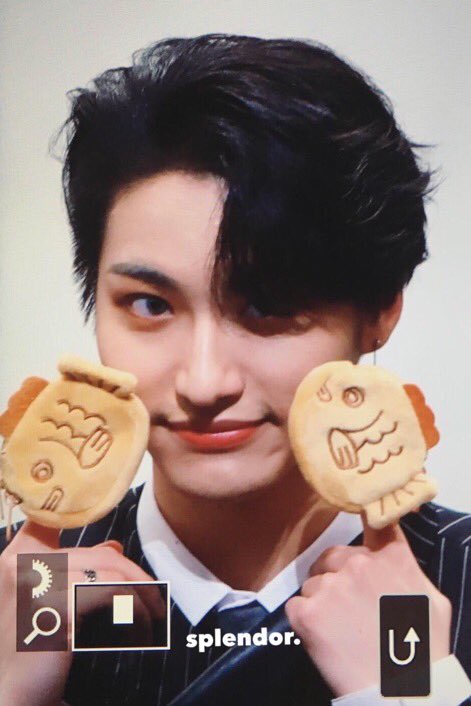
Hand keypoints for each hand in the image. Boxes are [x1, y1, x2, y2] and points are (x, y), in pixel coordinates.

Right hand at [0, 521, 162, 705]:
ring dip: (139, 597)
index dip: (81, 511)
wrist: (12, 696)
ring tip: (150, 617)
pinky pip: (109, 596)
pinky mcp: (53, 605)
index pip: (49, 518)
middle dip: (135, 577)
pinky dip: (131, 612)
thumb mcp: (47, 603)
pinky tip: (137, 630)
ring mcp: (35, 582)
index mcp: (16, 557)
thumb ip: (75, 571)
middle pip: (99, 556)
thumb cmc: (30, 651)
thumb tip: (114, 547)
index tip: (113, 532)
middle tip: (154, 598)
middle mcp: (21, 564)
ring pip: (109, 574)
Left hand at [285, 515, 451, 696]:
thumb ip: (407, 568)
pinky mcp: (307, 613)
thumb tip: (393, 554)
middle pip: (333, 556)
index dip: (363, 509)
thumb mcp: (431, 601)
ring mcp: (331, 587)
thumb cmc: (421, 653)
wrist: (400, 694)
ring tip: (341, 629)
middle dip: (335, 575)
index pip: (374, 520)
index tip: (354, 502)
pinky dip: (306, 620)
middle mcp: (359, 564)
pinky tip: (324, 637)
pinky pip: (297, 605)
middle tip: (347, 606)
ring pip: (314, 583)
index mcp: (391, 558)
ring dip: (321, 600)